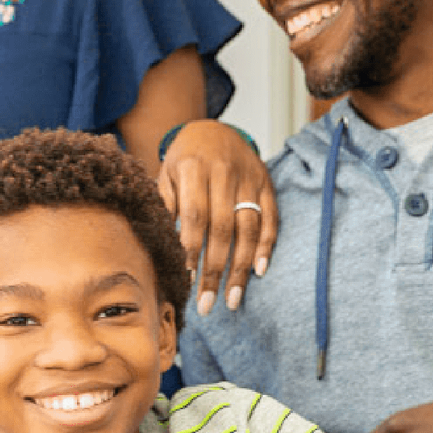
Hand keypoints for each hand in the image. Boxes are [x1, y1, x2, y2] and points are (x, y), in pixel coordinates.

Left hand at [159, 120, 277, 314]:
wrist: (214, 128)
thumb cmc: (184, 158)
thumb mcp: (166, 174)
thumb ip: (165, 205)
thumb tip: (161, 247)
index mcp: (194, 168)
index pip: (195, 215)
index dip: (192, 248)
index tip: (186, 278)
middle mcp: (225, 173)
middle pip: (222, 229)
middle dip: (215, 270)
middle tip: (207, 304)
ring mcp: (249, 179)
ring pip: (248, 229)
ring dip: (241, 268)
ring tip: (232, 299)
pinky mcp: (266, 184)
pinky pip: (270, 218)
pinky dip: (266, 246)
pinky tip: (259, 271)